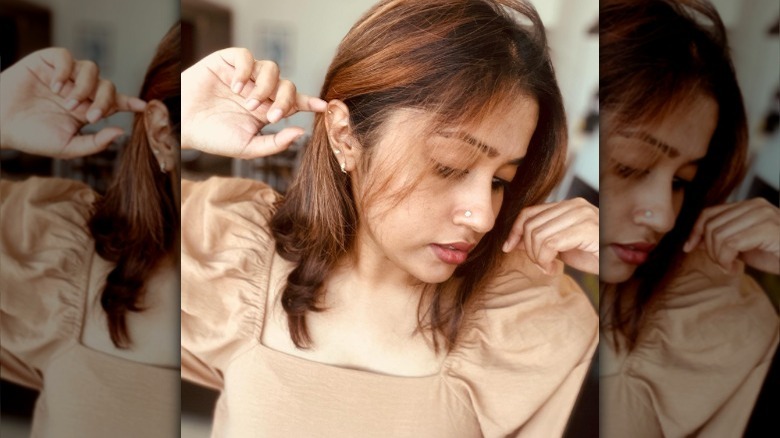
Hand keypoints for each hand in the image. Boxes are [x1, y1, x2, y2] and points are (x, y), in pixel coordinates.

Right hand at [0, 48, 145, 157]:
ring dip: (84, 87)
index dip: (130, 102)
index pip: (115, 102)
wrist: (1, 124)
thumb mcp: (68, 147)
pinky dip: (66, 70)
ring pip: (91, 69)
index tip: (143, 105)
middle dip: (103, 100)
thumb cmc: (33, 137)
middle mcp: (80, 90)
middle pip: (107, 85)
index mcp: (88, 109)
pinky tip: (55, 85)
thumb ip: (95, 143)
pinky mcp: (48, 62)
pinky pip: (67, 56)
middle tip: (87, 114)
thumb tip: (121, 133)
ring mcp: (65, 75)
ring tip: (67, 101)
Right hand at [181, 48, 326, 158]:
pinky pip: (247, 56)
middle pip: (287, 85)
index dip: (309, 102)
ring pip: (271, 69)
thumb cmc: (214, 138)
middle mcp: (260, 90)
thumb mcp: (248, 147)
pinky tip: (236, 86)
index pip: (294, 101)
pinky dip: (246, 70)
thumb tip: (301, 132)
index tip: (323, 106)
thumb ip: (275, 143)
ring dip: (265, 87)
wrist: (183, 126)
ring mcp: (245, 75)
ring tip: (248, 102)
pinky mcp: (228, 62)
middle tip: (270, 114)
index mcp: (267, 109)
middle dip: (284, 99)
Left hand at [503, 198, 598, 274]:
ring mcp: (582, 215)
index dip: (515, 230)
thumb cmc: (595, 256)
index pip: (529, 212)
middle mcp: (575, 205)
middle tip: (541, 264)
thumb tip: (512, 241)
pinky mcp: (586, 229)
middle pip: (530, 224)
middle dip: (528, 249)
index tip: (508, 248)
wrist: (622, 265)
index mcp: (568, 205)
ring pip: (537, 234)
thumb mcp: (562, 247)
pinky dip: (545, 260)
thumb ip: (541, 239)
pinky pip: (549, 244)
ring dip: (537, 257)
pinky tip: (555, 268)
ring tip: (549, 267)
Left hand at [684, 198, 779, 273]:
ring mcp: (763, 215)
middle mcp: (755, 205)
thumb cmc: (775, 255)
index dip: (695, 231)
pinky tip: (735, 268)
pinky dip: (725, 259)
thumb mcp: (743, 245)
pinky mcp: (767, 228)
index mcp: (748, 205)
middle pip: (711, 225)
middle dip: (709, 249)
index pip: (709, 213)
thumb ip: (723, 238)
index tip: (689, 248)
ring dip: (718, 257)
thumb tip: (693, 240)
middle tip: (722, 264)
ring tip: (730, 266)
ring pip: (718, 235)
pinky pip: (730, 243)